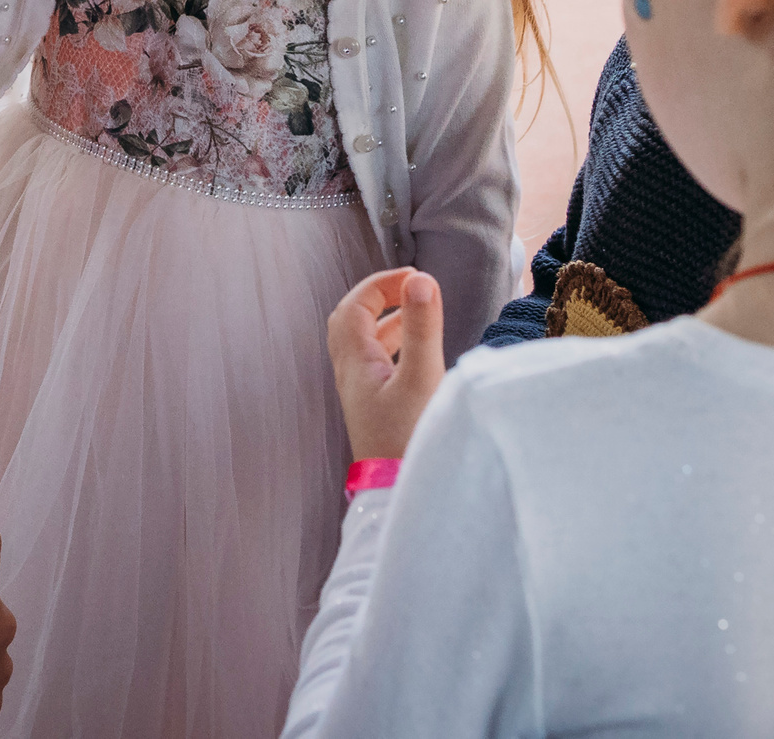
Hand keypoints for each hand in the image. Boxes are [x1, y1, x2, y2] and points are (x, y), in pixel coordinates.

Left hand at [327, 268, 445, 463]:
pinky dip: (395, 345)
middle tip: (412, 288)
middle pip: (352, 321)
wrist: (398, 495)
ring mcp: (362, 394)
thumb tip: (421, 280)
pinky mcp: (375, 410)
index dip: (380, 284)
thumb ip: (422, 328)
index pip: (354, 306)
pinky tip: (418, 352)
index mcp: (354, 363)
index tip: (415, 277)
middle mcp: (351, 375)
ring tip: (420, 311)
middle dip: (379, 297)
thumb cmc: (408, 440)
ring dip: (388, 320)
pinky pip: (377, 364)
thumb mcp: (421, 378)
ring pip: (365, 344)